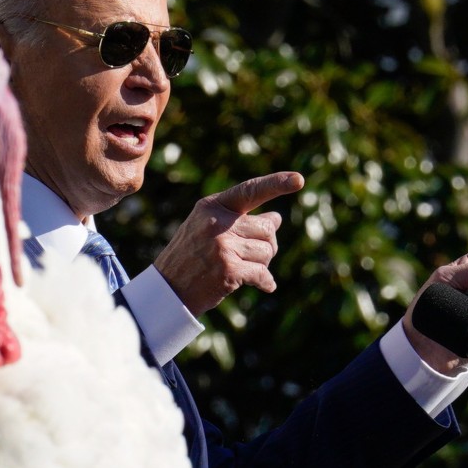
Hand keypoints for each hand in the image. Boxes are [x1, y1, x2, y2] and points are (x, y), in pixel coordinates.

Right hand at [154, 171, 304, 316]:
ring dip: (261, 263)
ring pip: (267, 252)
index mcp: (212, 206)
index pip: (249, 191)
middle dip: (266, 244)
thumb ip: (239, 220)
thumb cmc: (191, 255)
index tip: (299, 180)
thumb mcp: (208, 227)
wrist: (168, 288)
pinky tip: (263, 284)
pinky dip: (266, 282)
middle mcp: (218, 222)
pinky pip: (263, 273)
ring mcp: (223, 246)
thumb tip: (276, 218)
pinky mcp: (228, 270)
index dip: (276, 184)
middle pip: (267, 229)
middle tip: (251, 255)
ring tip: (240, 268)